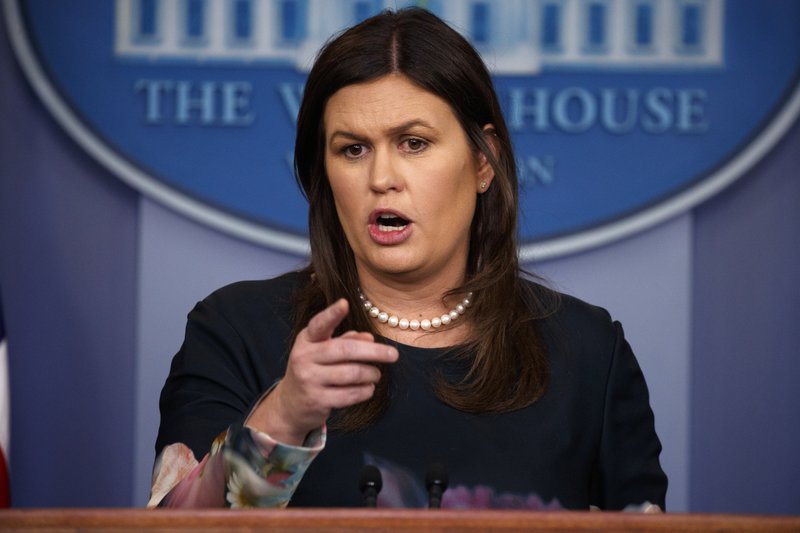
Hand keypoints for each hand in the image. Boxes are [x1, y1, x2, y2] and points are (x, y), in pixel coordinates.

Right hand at [247, 299, 397, 444]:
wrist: (291, 404)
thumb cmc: (314, 369)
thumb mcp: (324, 351)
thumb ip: (346, 341)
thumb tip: (369, 337)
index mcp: (306, 339)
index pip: (319, 324)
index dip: (332, 314)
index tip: (345, 303)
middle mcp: (304, 357)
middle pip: (345, 350)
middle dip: (374, 352)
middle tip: (394, 354)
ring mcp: (309, 379)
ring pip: (352, 373)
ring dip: (371, 374)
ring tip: (376, 375)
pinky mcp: (317, 400)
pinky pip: (350, 394)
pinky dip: (365, 390)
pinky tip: (368, 388)